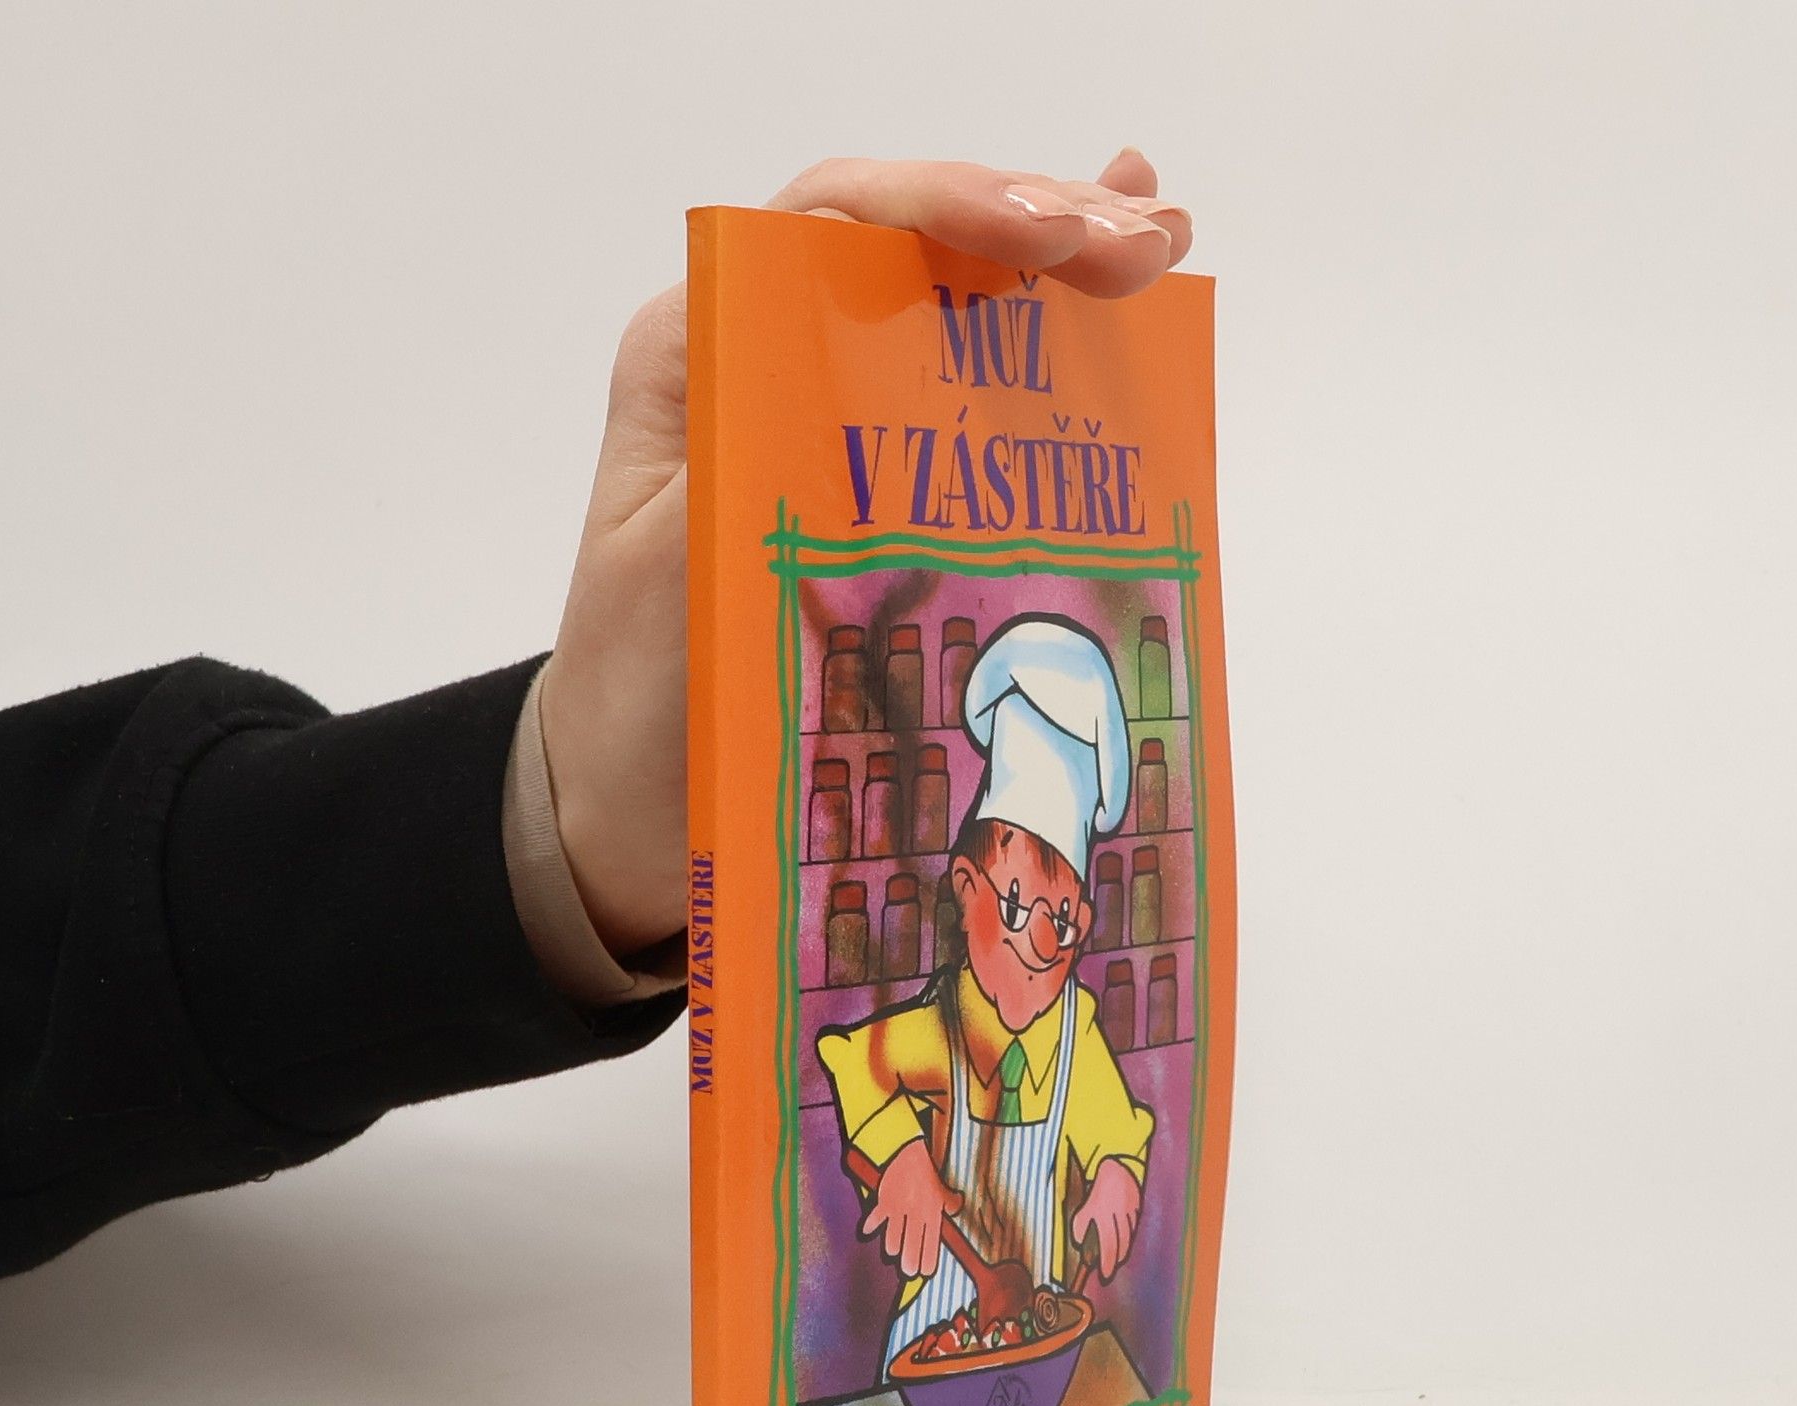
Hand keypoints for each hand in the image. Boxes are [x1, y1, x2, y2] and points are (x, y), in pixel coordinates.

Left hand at [539, 153, 1194, 955]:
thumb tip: (851, 401)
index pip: (832, 225)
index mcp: (705, 356)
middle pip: (914, 245)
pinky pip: (980, 404)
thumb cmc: (636, 702)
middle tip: (1144, 240)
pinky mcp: (889, 497)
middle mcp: (772, 365)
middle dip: (1036, 221)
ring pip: (958, 306)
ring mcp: (840, 427)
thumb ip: (743, 480)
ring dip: (1065, 266)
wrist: (634, 807)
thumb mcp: (673, 581)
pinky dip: (1058, 355)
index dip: (947, 207)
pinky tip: (1130, 310)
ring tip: (1161, 243)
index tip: (1046, 239)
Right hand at [858, 1137, 963, 1280]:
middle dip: (910, 1259)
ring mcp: (899, 1207)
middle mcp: (916, 1212)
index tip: (925, 1272)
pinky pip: (876, 1215)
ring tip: (892, 1253)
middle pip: (912, 1241)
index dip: (928, 1257)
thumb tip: (958, 1207)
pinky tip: (866, 1233)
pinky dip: (871, 1223)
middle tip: (908, 1273)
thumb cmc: (927, 1173)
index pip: (931, 1240)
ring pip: (894, 1232)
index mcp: (932, 1211)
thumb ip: (951, 1202)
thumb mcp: (943, 1189)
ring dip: (893, 1244)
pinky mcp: (885, 1199)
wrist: (909, 1153)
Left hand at [1070, 1159, 1141, 1281]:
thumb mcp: (1083, 1209)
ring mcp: (1130, 1213)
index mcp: (1104, 1216)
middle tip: (1109, 1271)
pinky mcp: (1138, 1210)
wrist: (1117, 1169)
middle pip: (1120, 1245)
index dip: (1106, 1263)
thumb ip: (1080, 1228)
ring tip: (1115, 1258)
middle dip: (1114, 1261)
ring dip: (1122, 1250)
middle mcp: (1119, 1216)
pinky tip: (1123, 1241)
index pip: (1107, 1246)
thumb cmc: (1096, 1192)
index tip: (1104, 1275)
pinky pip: (1133, 1228)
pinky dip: (1128, 1237)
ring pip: (1128, 1238)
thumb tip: (1081, 1244)